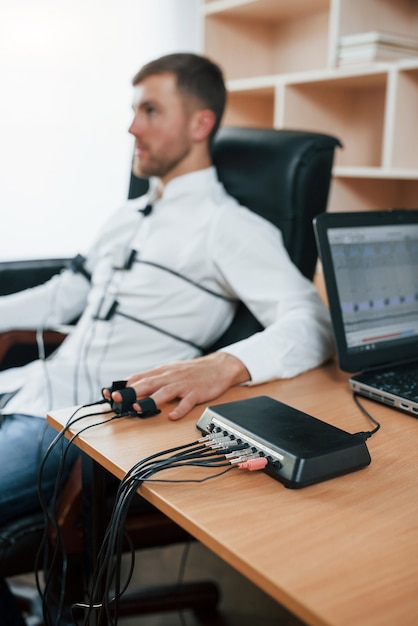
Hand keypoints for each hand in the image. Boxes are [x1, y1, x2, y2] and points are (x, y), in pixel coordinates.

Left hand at [111, 352, 249, 420]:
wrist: (218, 366)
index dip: (124, 385)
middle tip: (117, 398)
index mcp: (163, 372)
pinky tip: (173, 416)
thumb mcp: (170, 370)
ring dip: (151, 400)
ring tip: (139, 408)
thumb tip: (131, 384)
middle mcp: (171, 377)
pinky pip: (187, 402)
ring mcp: (184, 385)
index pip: (139, 377)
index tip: (109, 393)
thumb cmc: (192, 371)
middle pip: (148, 383)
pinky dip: (180, 409)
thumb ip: (152, 377)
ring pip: (165, 392)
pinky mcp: (197, 392)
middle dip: (131, 391)